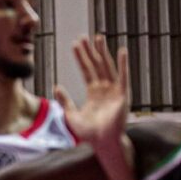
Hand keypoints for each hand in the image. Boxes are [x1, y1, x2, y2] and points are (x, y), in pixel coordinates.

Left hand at [57, 35, 129, 151]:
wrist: (102, 143)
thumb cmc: (88, 133)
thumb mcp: (71, 115)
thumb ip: (65, 100)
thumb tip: (56, 86)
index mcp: (93, 93)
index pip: (86, 70)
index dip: (81, 57)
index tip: (75, 44)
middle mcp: (104, 89)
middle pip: (96, 65)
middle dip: (90, 51)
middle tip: (84, 36)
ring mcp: (114, 91)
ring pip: (107, 67)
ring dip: (103, 52)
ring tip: (99, 37)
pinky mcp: (122, 95)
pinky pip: (123, 77)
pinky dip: (123, 64)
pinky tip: (122, 51)